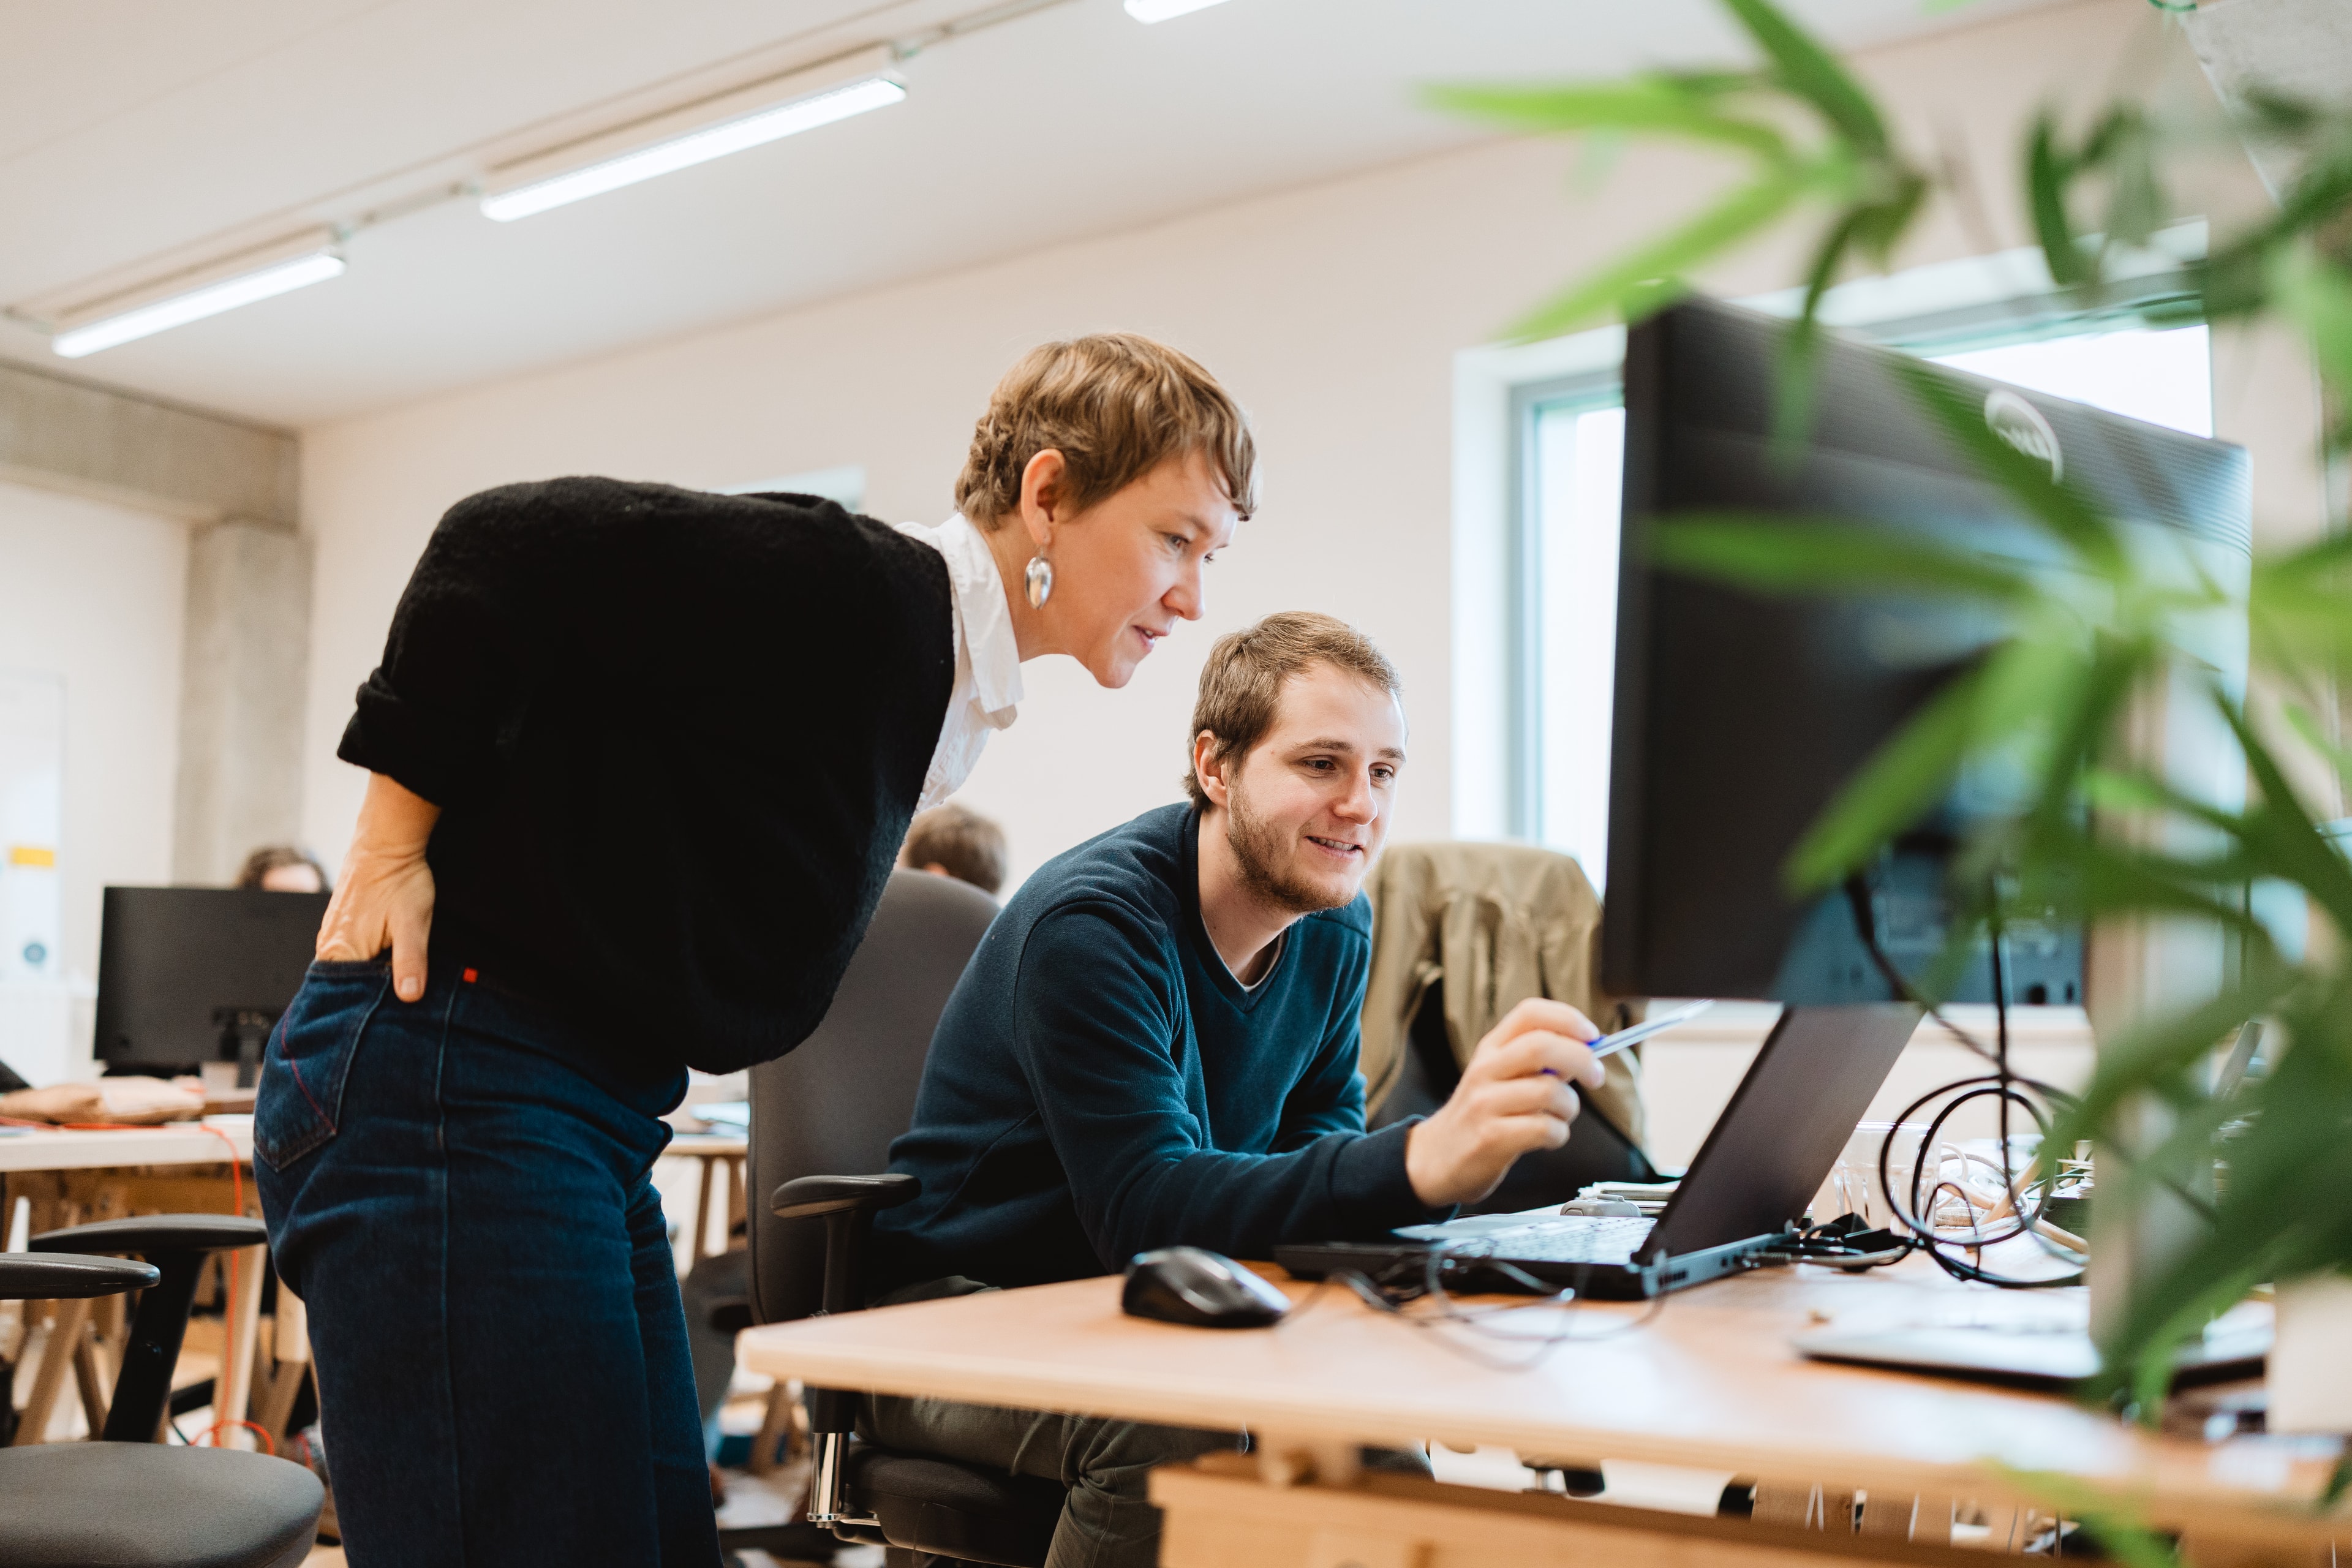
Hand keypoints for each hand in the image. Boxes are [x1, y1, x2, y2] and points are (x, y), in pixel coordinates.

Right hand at [314, 773, 441, 1001]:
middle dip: (365, 1002)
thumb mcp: (413, 924)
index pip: (343, 998)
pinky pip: (350, 956)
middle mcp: (329, 946)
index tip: (379, 1031)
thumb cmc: (399, 881)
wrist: (387, 842)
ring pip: (349, 971)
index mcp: (340, 952)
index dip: (362, 1014)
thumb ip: (410, 961)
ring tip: (388, 1002)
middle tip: (389, 1023)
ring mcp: (333, 935)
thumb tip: (409, 997)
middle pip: (345, 987)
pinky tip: (383, 972)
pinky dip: (365, 966)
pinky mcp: (343, 925)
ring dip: (366, 983)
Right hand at [1403, 998, 1603, 1207]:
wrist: (1437, 1158)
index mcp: (1491, 1048)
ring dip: (1570, 1106)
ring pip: (1549, 1091)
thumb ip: (1539, 1062)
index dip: (1568, 1019)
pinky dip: (1559, 1134)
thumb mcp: (1500, 1077)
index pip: (1530, 1013)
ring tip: (1561, 1116)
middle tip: (1595, 1076)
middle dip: (1582, 1059)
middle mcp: (1485, 1069)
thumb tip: (1589, 1050)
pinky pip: (1545, 1129)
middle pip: (1542, 1046)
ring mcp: (1485, 1103)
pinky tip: (1549, 1137)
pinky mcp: (1491, 1138)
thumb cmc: (1481, 1115)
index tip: (1592, 1035)